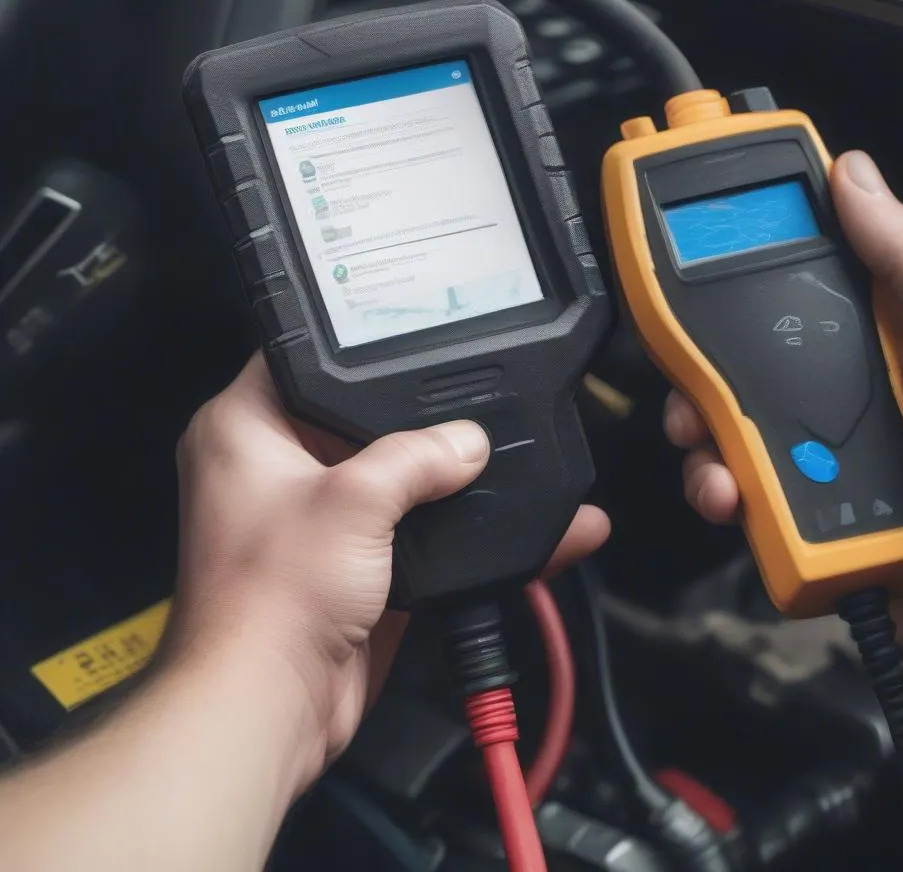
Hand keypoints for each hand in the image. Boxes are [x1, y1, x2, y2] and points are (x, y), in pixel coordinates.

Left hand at [168, 355, 608, 791]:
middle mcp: (275, 469)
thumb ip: (419, 456)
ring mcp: (318, 519)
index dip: (353, 346)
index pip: (299, 360)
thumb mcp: (353, 499)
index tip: (409, 335)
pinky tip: (515, 524)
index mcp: (245, 430)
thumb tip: (468, 442)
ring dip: (446, 479)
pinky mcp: (354, 565)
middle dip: (419, 417)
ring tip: (506, 455)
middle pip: (359, 419)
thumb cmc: (273, 598)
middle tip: (472, 397)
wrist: (276, 708)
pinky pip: (414, 532)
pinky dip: (457, 531)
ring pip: (393, 479)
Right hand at [665, 150, 902, 686]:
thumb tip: (852, 172)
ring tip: (719, 470)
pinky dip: (729, 507)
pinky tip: (736, 505)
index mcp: (878, 351)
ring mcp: (824, 471)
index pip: (784, 312)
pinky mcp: (812, 533)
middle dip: (700, 389)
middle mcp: (844, 407)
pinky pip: (747, 512)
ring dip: (707, 455)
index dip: (734, 303)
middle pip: (741, 383)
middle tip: (690, 398)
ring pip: (731, 448)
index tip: (692, 300)